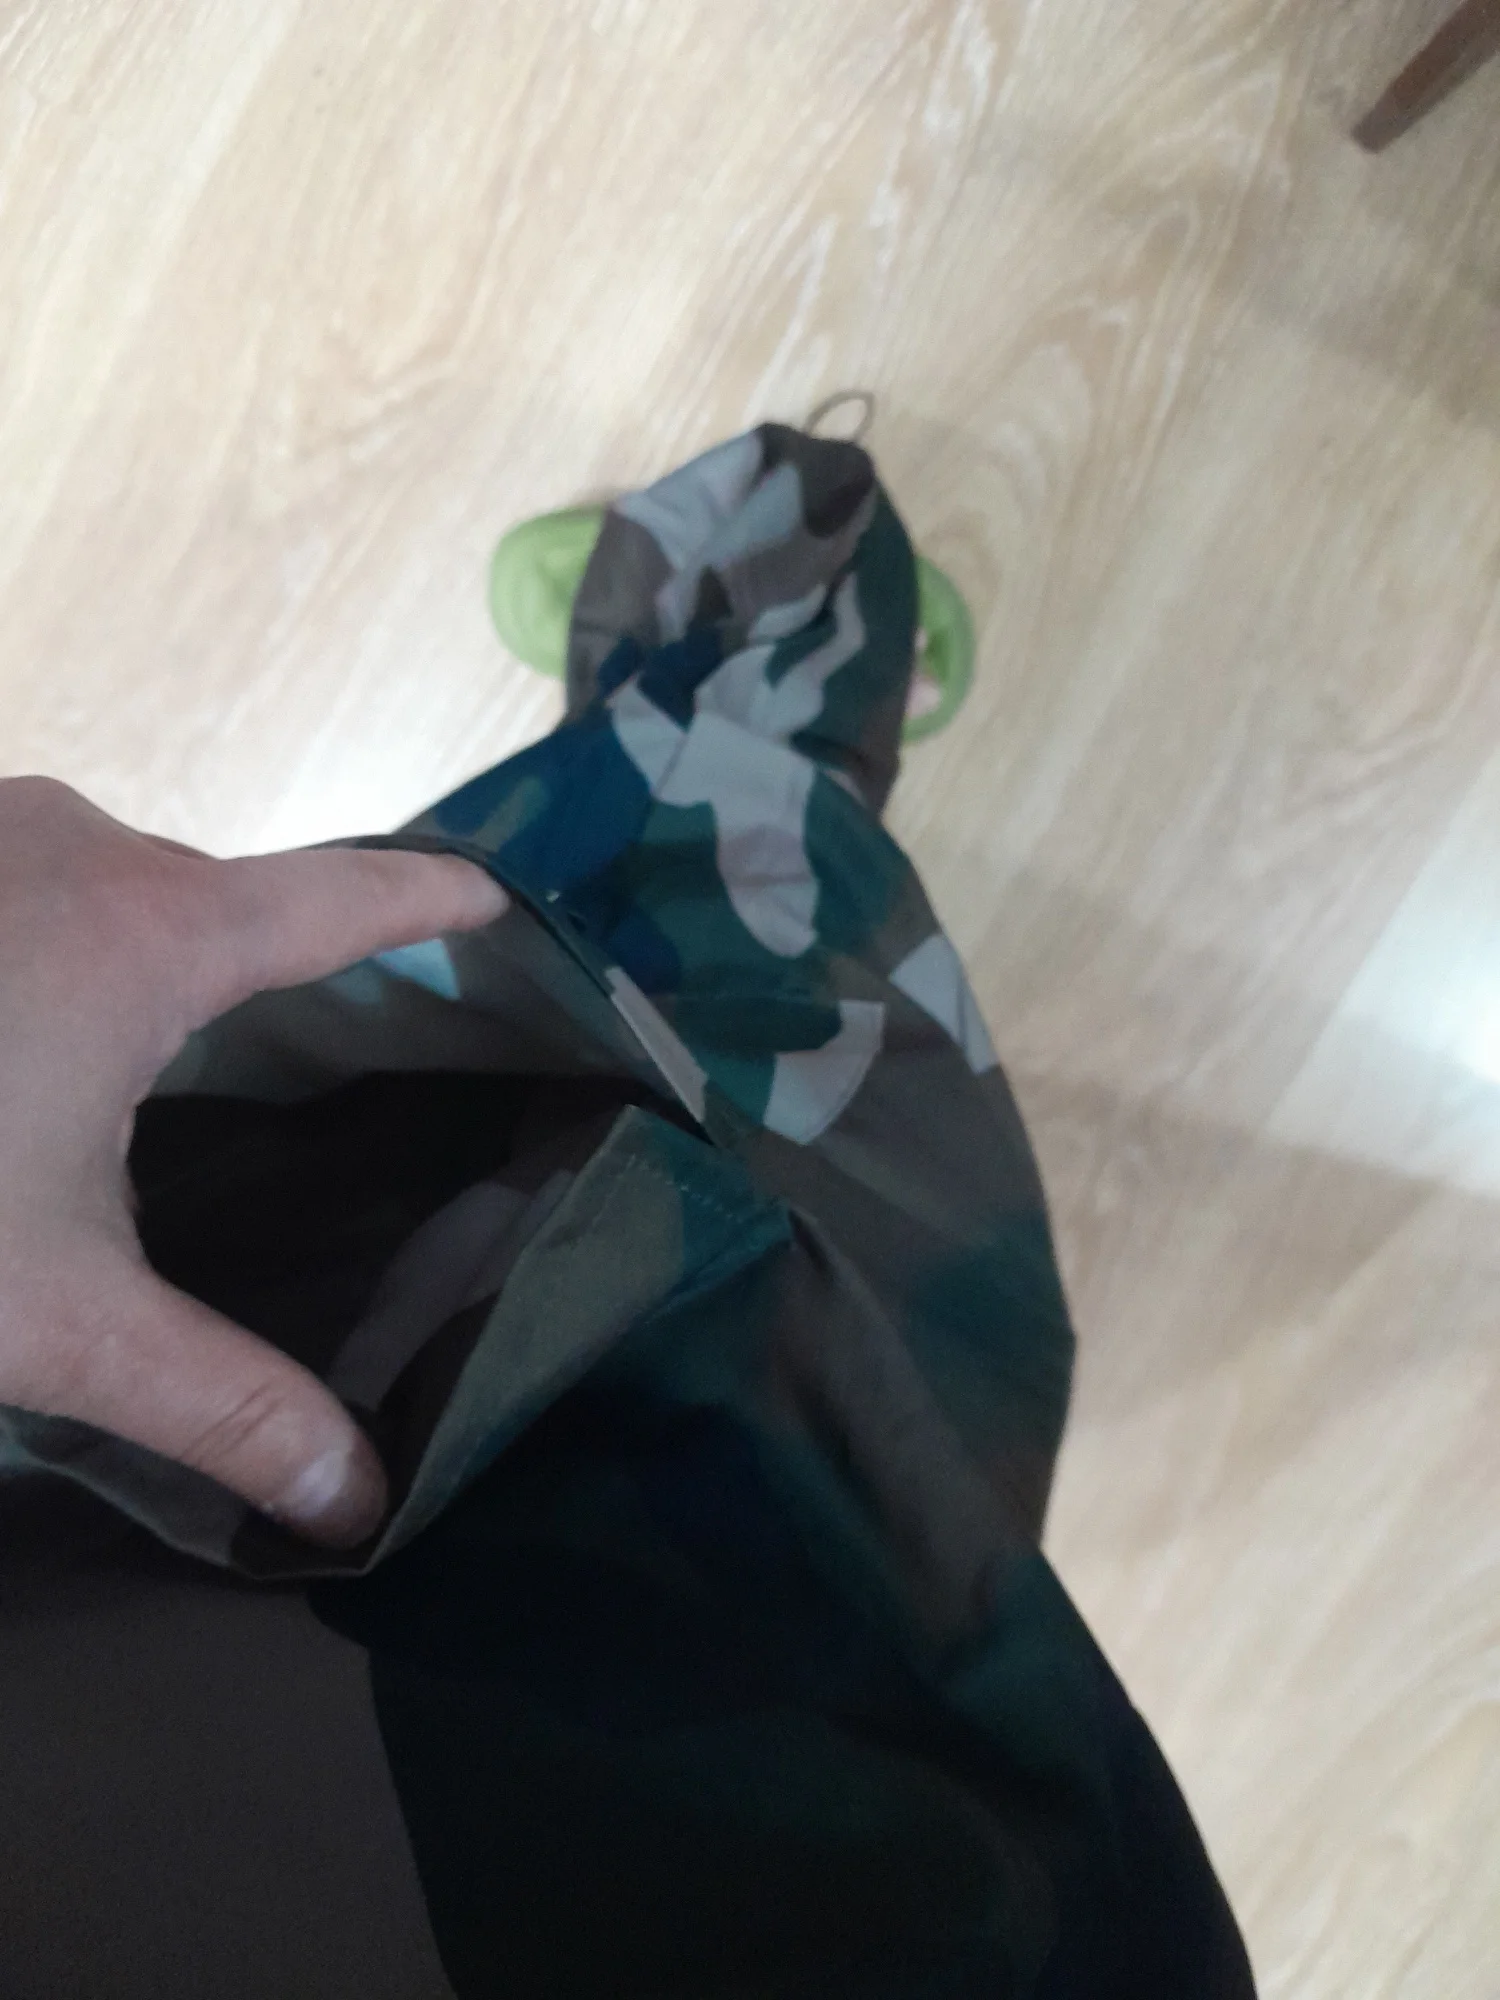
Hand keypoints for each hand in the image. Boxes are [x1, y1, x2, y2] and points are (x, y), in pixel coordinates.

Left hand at [0, 777, 507, 1545]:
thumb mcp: (55, 1319)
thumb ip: (222, 1403)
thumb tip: (360, 1502)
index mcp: (150, 933)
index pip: (346, 895)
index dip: (433, 902)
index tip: (504, 903)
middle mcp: (72, 844)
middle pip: (229, 899)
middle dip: (281, 971)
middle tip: (333, 1057)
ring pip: (116, 888)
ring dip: (158, 963)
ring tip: (173, 1068)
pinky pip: (34, 884)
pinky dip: (71, 948)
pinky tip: (36, 1046)